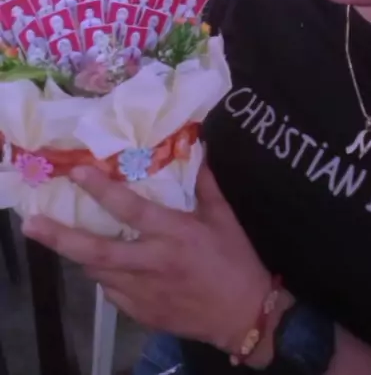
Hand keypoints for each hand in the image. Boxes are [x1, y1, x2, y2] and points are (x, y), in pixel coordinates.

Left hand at [21, 164, 270, 351]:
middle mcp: (151, 263)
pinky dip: (106, 277)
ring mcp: (143, 292)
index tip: (78, 173)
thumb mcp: (224, 218)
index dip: (102, 190)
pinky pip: (112, 293)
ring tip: (70, 239)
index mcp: (172, 235)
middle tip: (32, 223)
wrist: (244, 315)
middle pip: (97, 251)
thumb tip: (199, 148)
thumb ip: (206, 184)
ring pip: (98, 273)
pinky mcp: (142, 314)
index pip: (130, 209)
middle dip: (60, 237)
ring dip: (83, 255)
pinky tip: (110, 267)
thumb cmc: (236, 260)